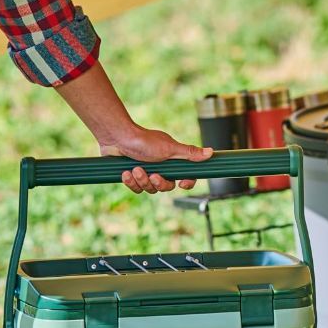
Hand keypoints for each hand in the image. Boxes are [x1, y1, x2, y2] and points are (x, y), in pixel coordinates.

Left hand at [97, 126, 211, 192]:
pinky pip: (136, 188)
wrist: (117, 138)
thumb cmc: (144, 140)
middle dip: (158, 183)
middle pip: (166, 187)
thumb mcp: (170, 148)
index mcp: (173, 161)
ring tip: (135, 169)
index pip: (186, 176)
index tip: (182, 183)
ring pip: (150, 189)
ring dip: (142, 181)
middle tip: (152, 175)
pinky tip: (126, 172)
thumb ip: (189, 153)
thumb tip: (210, 152)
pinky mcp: (133, 176)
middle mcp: (161, 167)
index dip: (187, 183)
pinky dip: (130, 182)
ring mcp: (147, 172)